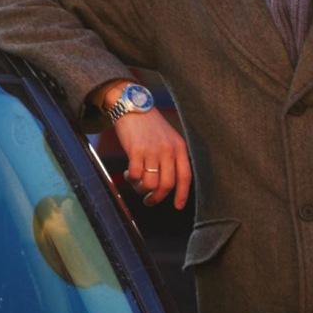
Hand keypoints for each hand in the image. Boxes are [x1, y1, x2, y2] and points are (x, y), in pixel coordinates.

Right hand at [99, 84, 191, 207]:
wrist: (133, 106)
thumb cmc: (149, 125)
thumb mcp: (168, 139)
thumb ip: (170, 157)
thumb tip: (166, 183)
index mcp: (179, 148)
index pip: (185, 176)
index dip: (182, 194)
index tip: (178, 206)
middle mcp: (168, 150)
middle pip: (166, 185)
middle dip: (157, 198)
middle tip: (149, 200)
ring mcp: (152, 151)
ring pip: (150, 183)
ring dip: (141, 189)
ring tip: (136, 183)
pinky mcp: (136, 151)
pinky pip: (134, 175)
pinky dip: (130, 179)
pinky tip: (127, 173)